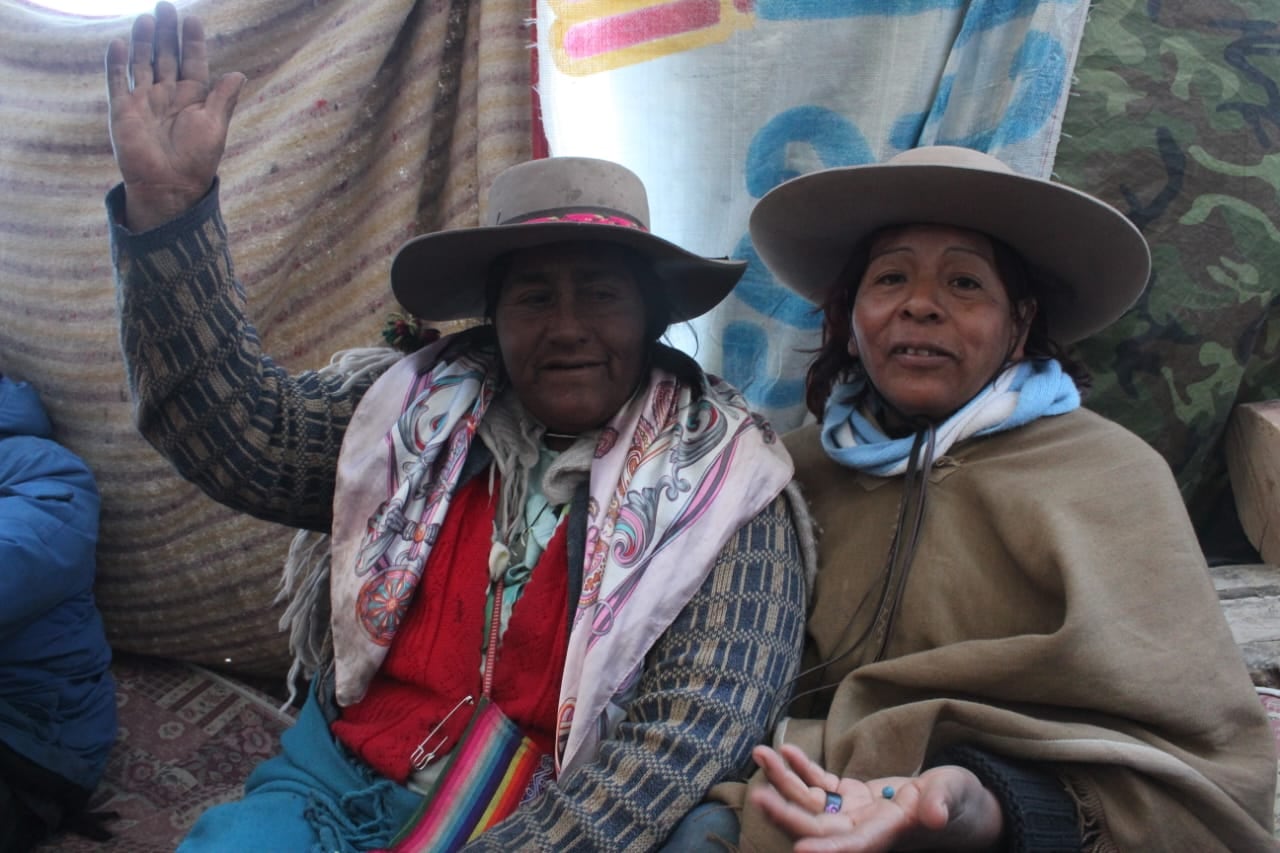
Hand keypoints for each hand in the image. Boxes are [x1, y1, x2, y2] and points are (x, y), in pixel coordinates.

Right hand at [104, 2, 245, 230]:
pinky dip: (116, 62)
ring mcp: (144, 101)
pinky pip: (117, 81)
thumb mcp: (215, 125)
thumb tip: (238, 74)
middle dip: (166, 32)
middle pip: (166, 56)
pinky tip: (118, 42)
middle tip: (165, 6)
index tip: (192, 19)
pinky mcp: (123, 110)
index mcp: (193, 99)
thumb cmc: (197, 159)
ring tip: (146, 19)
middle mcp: (168, 95)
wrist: (169, 186)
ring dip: (143, 41)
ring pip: (142, 63)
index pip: (192, 62)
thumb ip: (223, 98)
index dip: (192, 42)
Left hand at [749, 744, 1003, 852]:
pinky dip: (802, 768)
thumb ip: (942, 805)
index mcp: (887, 836)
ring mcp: (853, 813)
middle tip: (757, 795)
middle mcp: (863, 830)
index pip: (852, 848)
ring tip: (761, 754)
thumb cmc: (961, 803)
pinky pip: (820, 784)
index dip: (827, 851)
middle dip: (787, 812)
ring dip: (784, 780)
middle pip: (818, 827)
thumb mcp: (955, 798)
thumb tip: (932, 815)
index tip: (799, 850)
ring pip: (810, 802)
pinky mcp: (851, 796)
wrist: (958, 803)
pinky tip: (786, 750)